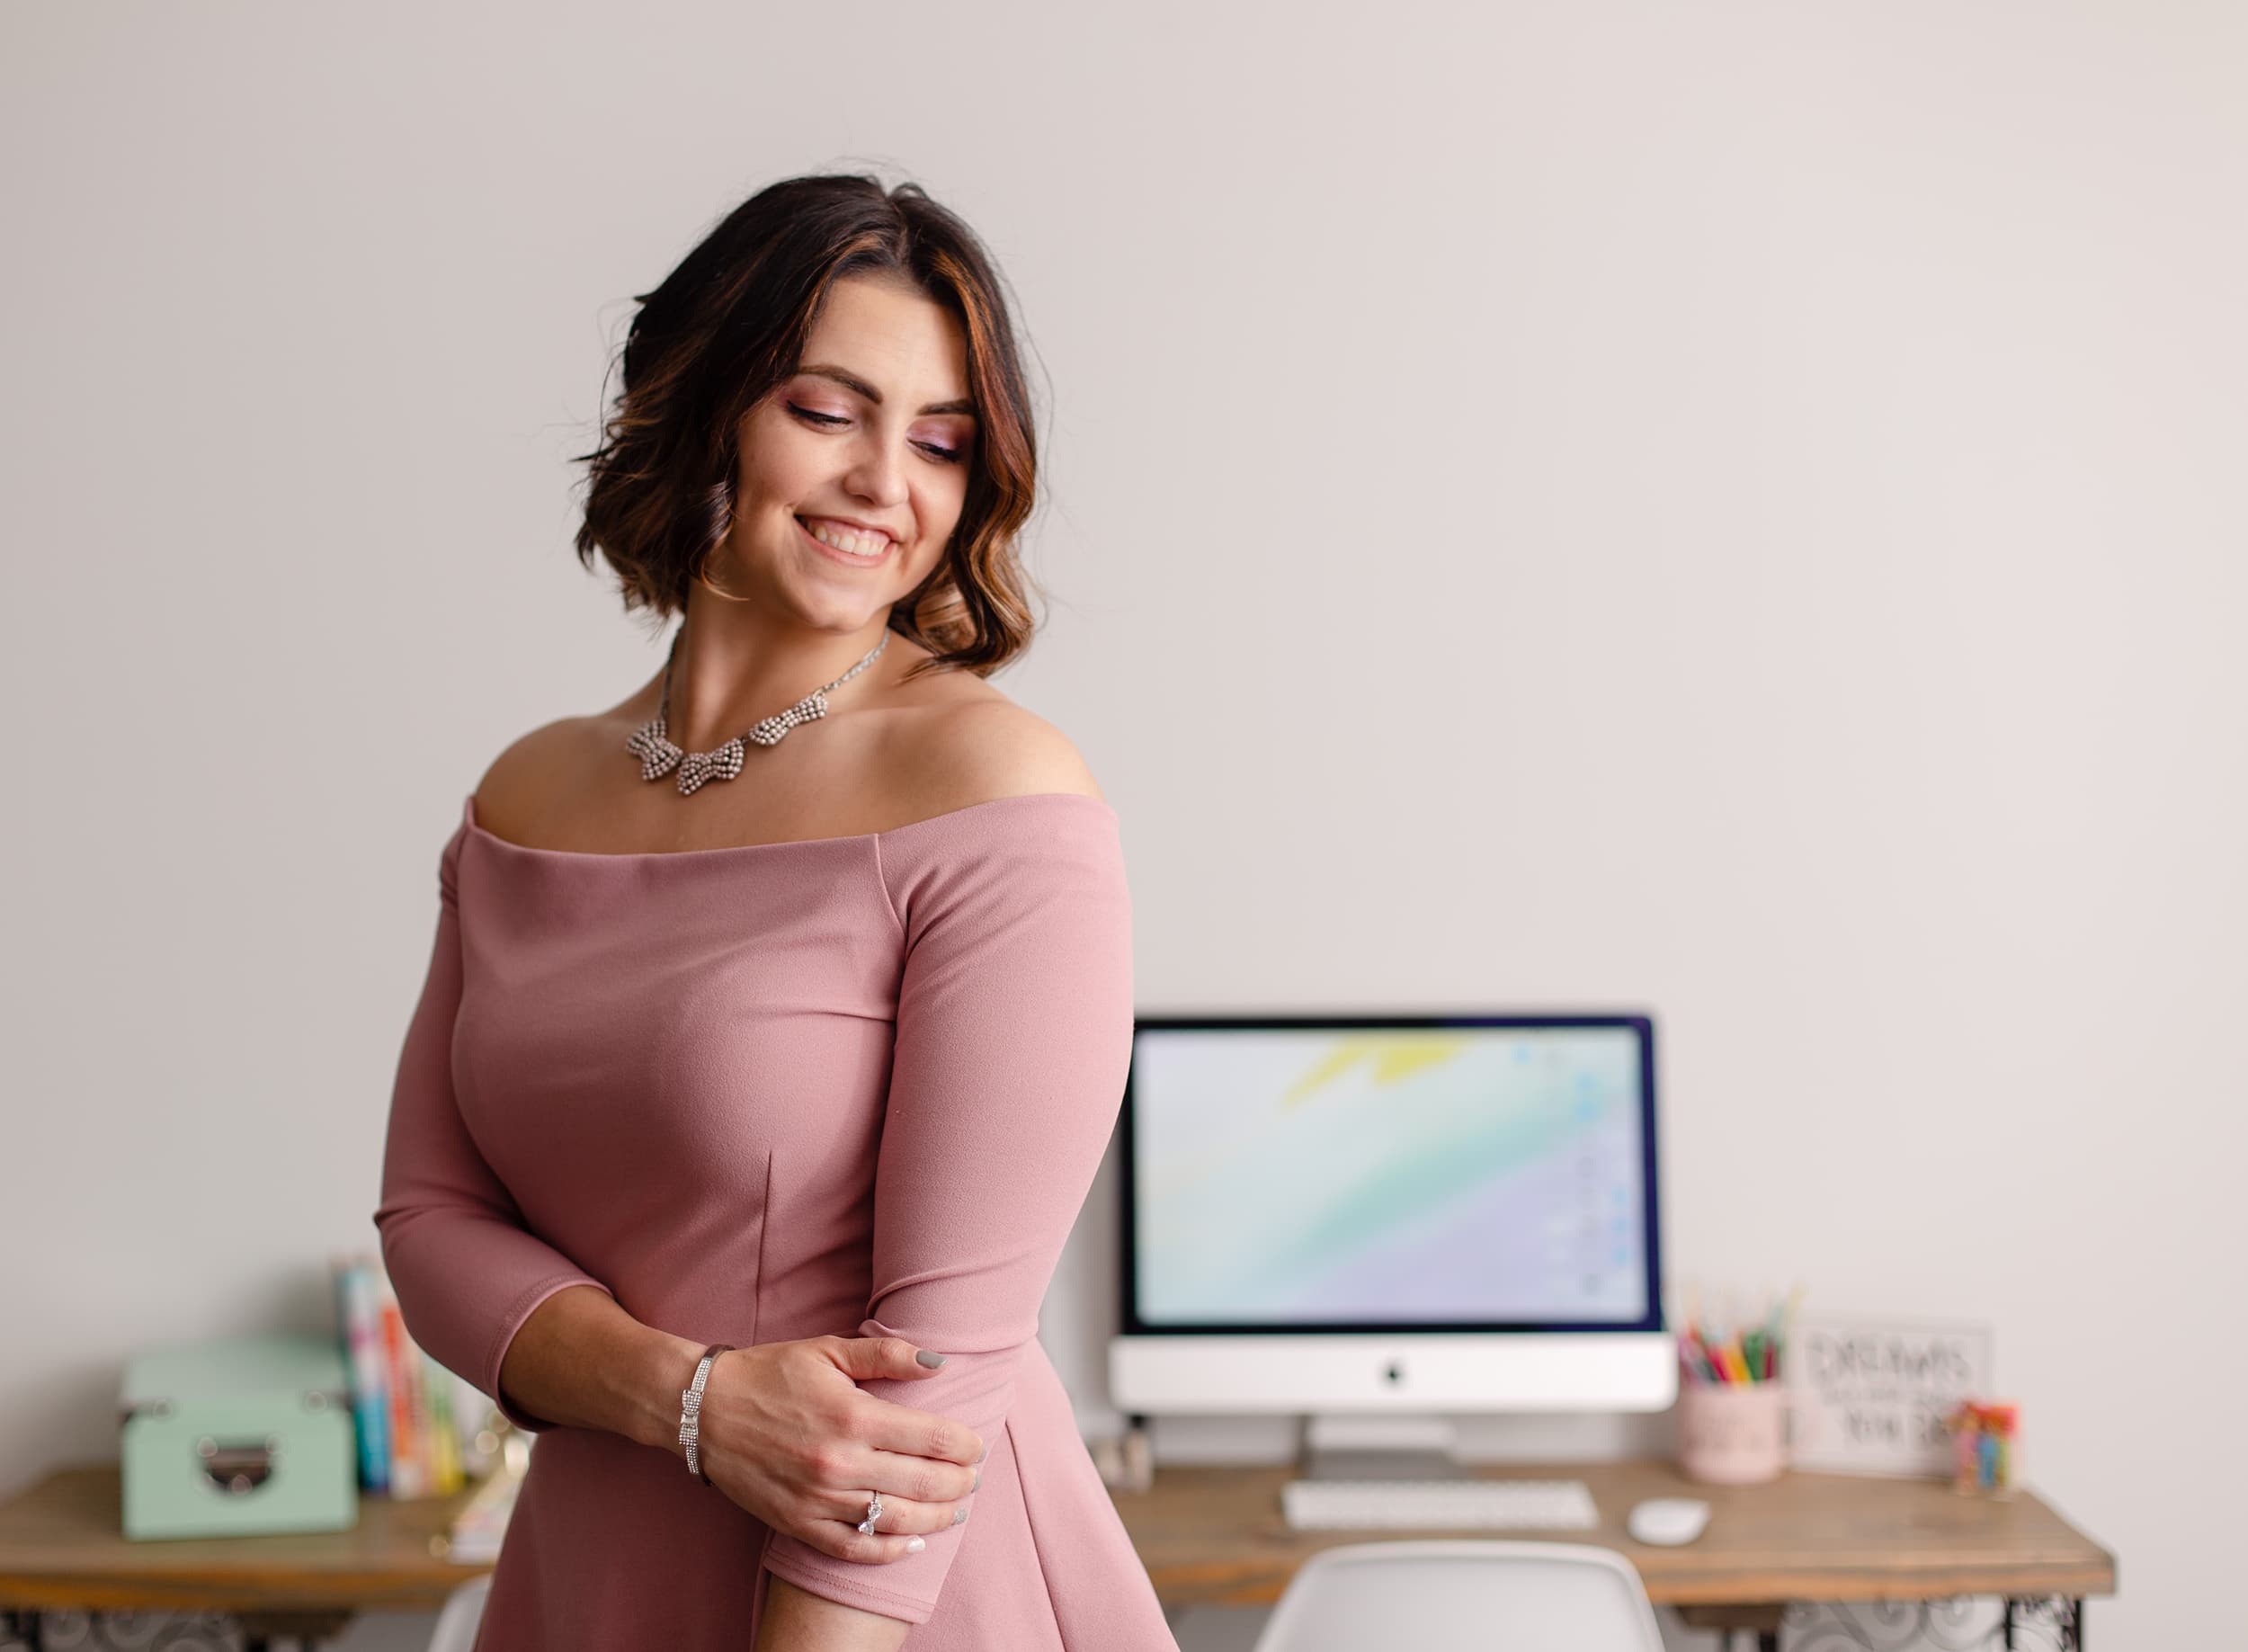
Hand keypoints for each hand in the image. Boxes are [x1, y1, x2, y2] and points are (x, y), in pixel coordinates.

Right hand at [685, 1336, 983, 1561]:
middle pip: (924, 1483)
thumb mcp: (828, 1351)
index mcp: (854, 1416)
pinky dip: (888, 1551)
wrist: (703, 1409)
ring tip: (955, 1509)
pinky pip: (853, 1548)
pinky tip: (912, 1543)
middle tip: (973, 1477)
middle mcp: (840, 1462)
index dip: (965, 1446)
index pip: (933, 1438)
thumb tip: (940, 1364)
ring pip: (895, 1520)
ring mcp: (818, 1498)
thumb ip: (887, 1356)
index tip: (976, 1446)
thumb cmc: (769, 1373)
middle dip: (960, 1483)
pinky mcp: (797, 1523)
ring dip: (936, 1518)